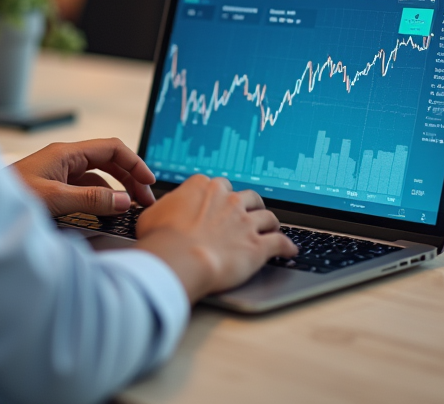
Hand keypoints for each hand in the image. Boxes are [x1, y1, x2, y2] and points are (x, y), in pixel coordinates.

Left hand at [12, 138, 155, 216]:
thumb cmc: (9, 198)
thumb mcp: (54, 199)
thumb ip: (91, 200)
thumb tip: (123, 201)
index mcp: (66, 153)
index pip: (112, 149)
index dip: (134, 163)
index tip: (149, 182)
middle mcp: (64, 159)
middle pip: (108, 162)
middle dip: (129, 178)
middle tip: (144, 201)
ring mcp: (59, 173)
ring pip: (97, 177)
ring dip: (116, 190)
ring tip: (129, 208)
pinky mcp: (53, 188)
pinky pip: (85, 189)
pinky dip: (99, 199)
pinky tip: (105, 213)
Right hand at [135, 175, 296, 302]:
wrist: (180, 259)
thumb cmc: (162, 239)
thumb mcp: (152, 214)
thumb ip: (165, 207)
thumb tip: (164, 208)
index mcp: (204, 187)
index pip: (217, 185)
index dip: (218, 196)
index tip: (217, 203)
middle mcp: (228, 199)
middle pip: (247, 195)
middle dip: (249, 204)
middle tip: (247, 213)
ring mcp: (245, 221)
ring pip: (267, 215)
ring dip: (270, 221)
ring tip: (271, 227)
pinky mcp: (258, 245)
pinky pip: (280, 242)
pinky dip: (287, 246)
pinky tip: (291, 250)